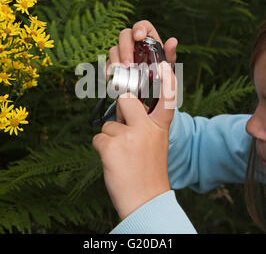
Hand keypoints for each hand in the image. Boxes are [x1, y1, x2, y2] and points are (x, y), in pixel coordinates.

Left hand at [92, 61, 176, 219]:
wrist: (146, 202)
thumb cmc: (148, 172)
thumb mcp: (155, 144)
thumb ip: (144, 125)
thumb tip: (121, 111)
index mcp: (159, 127)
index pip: (166, 99)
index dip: (166, 80)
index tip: (164, 64)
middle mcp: (146, 128)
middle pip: (125, 100)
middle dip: (119, 109)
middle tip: (125, 130)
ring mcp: (129, 136)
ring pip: (108, 125)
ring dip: (110, 140)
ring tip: (123, 158)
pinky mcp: (112, 146)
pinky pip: (98, 139)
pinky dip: (102, 150)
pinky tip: (114, 163)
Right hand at [105, 20, 177, 122]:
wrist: (148, 90)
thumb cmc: (160, 72)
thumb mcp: (167, 66)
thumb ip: (170, 54)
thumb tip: (173, 41)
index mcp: (148, 38)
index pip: (142, 26)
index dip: (139, 28)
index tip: (139, 37)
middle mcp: (133, 42)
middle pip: (124, 36)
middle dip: (125, 49)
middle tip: (129, 65)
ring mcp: (121, 53)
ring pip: (114, 50)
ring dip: (117, 62)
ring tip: (124, 75)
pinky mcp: (113, 64)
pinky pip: (107, 65)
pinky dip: (111, 73)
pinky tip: (116, 81)